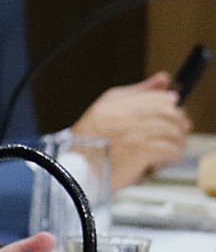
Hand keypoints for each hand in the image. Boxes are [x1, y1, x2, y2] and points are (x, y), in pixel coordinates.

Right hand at [72, 73, 190, 187]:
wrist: (74, 173)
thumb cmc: (87, 145)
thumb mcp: (104, 110)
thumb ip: (136, 93)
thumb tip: (163, 78)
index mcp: (113, 104)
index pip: (157, 97)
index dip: (170, 104)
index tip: (173, 110)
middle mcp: (123, 116)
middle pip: (168, 113)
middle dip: (178, 123)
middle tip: (178, 131)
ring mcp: (133, 134)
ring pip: (172, 131)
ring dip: (177, 141)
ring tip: (171, 147)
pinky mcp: (141, 152)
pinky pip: (170, 149)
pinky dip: (174, 155)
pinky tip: (167, 158)